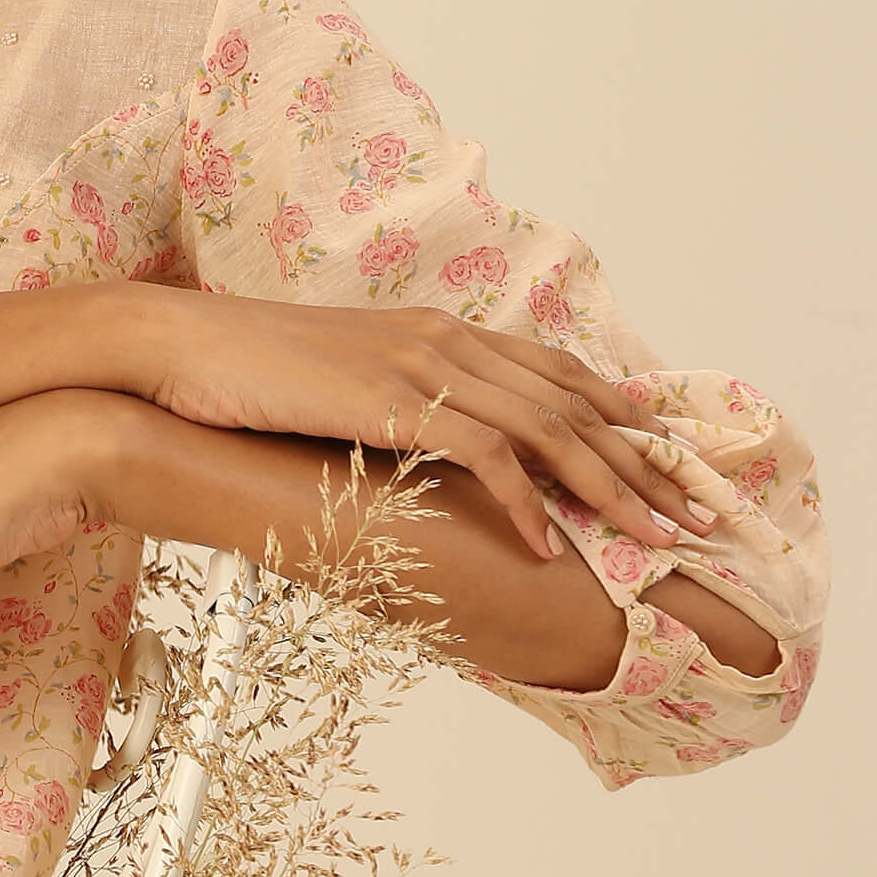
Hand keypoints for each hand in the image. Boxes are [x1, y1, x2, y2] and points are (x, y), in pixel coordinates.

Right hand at [121, 286, 711, 562]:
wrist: (177, 348)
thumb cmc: (244, 374)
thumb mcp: (338, 384)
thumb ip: (395, 403)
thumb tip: (425, 447)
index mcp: (434, 332)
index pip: (553, 370)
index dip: (620, 412)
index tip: (671, 455)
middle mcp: (443, 340)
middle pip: (573, 403)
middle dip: (646, 462)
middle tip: (700, 515)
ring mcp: (420, 366)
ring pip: (548, 429)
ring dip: (614, 489)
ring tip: (659, 540)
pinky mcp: (392, 401)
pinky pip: (485, 454)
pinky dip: (528, 502)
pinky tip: (552, 545)